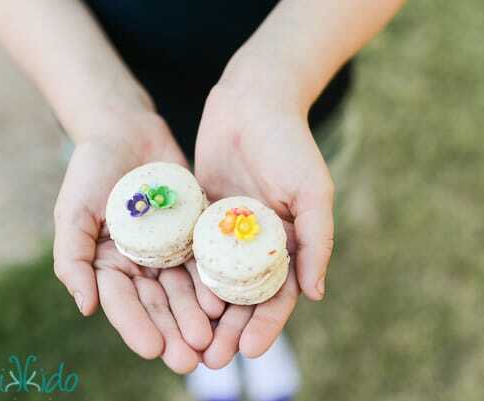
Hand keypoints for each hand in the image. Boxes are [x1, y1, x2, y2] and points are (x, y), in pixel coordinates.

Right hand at [53, 112, 222, 372]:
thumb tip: (86, 307)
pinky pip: (205, 260)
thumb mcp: (73, 212)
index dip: (137, 327)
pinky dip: (213, 281)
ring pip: (185, 289)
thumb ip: (73, 259)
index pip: (123, 304)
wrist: (128, 131)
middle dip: (174, 330)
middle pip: (159, 304)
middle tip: (192, 358)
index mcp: (109, 265)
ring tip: (212, 337)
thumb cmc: (92, 169)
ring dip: (196, 315)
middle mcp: (142, 264)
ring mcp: (170, 251)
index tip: (154, 349)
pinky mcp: (194, 233)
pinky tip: (225, 300)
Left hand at [193, 81, 334, 367]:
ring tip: (189, 343)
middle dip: (230, 330)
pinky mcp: (201, 217)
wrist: (253, 101)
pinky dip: (182, 279)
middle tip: (212, 360)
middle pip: (244, 298)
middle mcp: (258, 244)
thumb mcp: (312, 192)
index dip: (266, 324)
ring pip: (214, 283)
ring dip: (204, 315)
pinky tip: (167, 302)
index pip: (279, 295)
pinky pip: (191, 253)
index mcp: (289, 243)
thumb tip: (316, 294)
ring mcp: (228, 232)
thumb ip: (316, 241)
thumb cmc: (289, 144)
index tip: (249, 349)